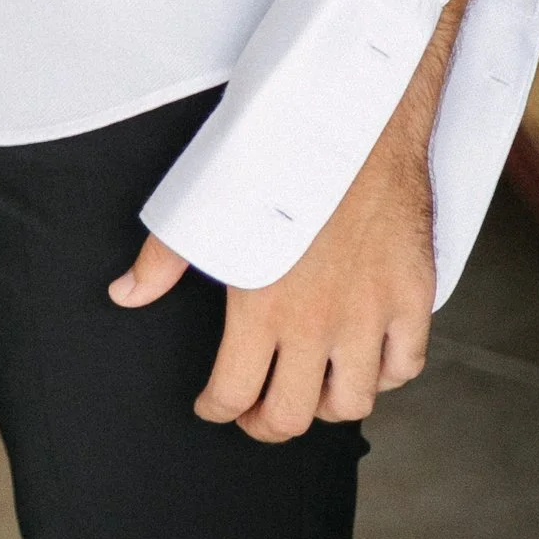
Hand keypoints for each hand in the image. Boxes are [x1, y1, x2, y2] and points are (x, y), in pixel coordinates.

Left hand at [110, 125, 436, 438]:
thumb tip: (125, 295)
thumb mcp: (202, 202)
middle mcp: (317, 323)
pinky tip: (366, 359)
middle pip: (294, 416)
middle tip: (256, 415)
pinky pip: (406, 364)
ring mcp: (370, 314)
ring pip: (353, 401)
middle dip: (267, 424)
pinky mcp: (412, 296)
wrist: (352, 114)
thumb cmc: (275, 152)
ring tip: (309, 389)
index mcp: (260, 308)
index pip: (236, 394)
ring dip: (327, 405)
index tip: (212, 407)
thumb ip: (162, 259)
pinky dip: (386, 372)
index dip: (218, 410)